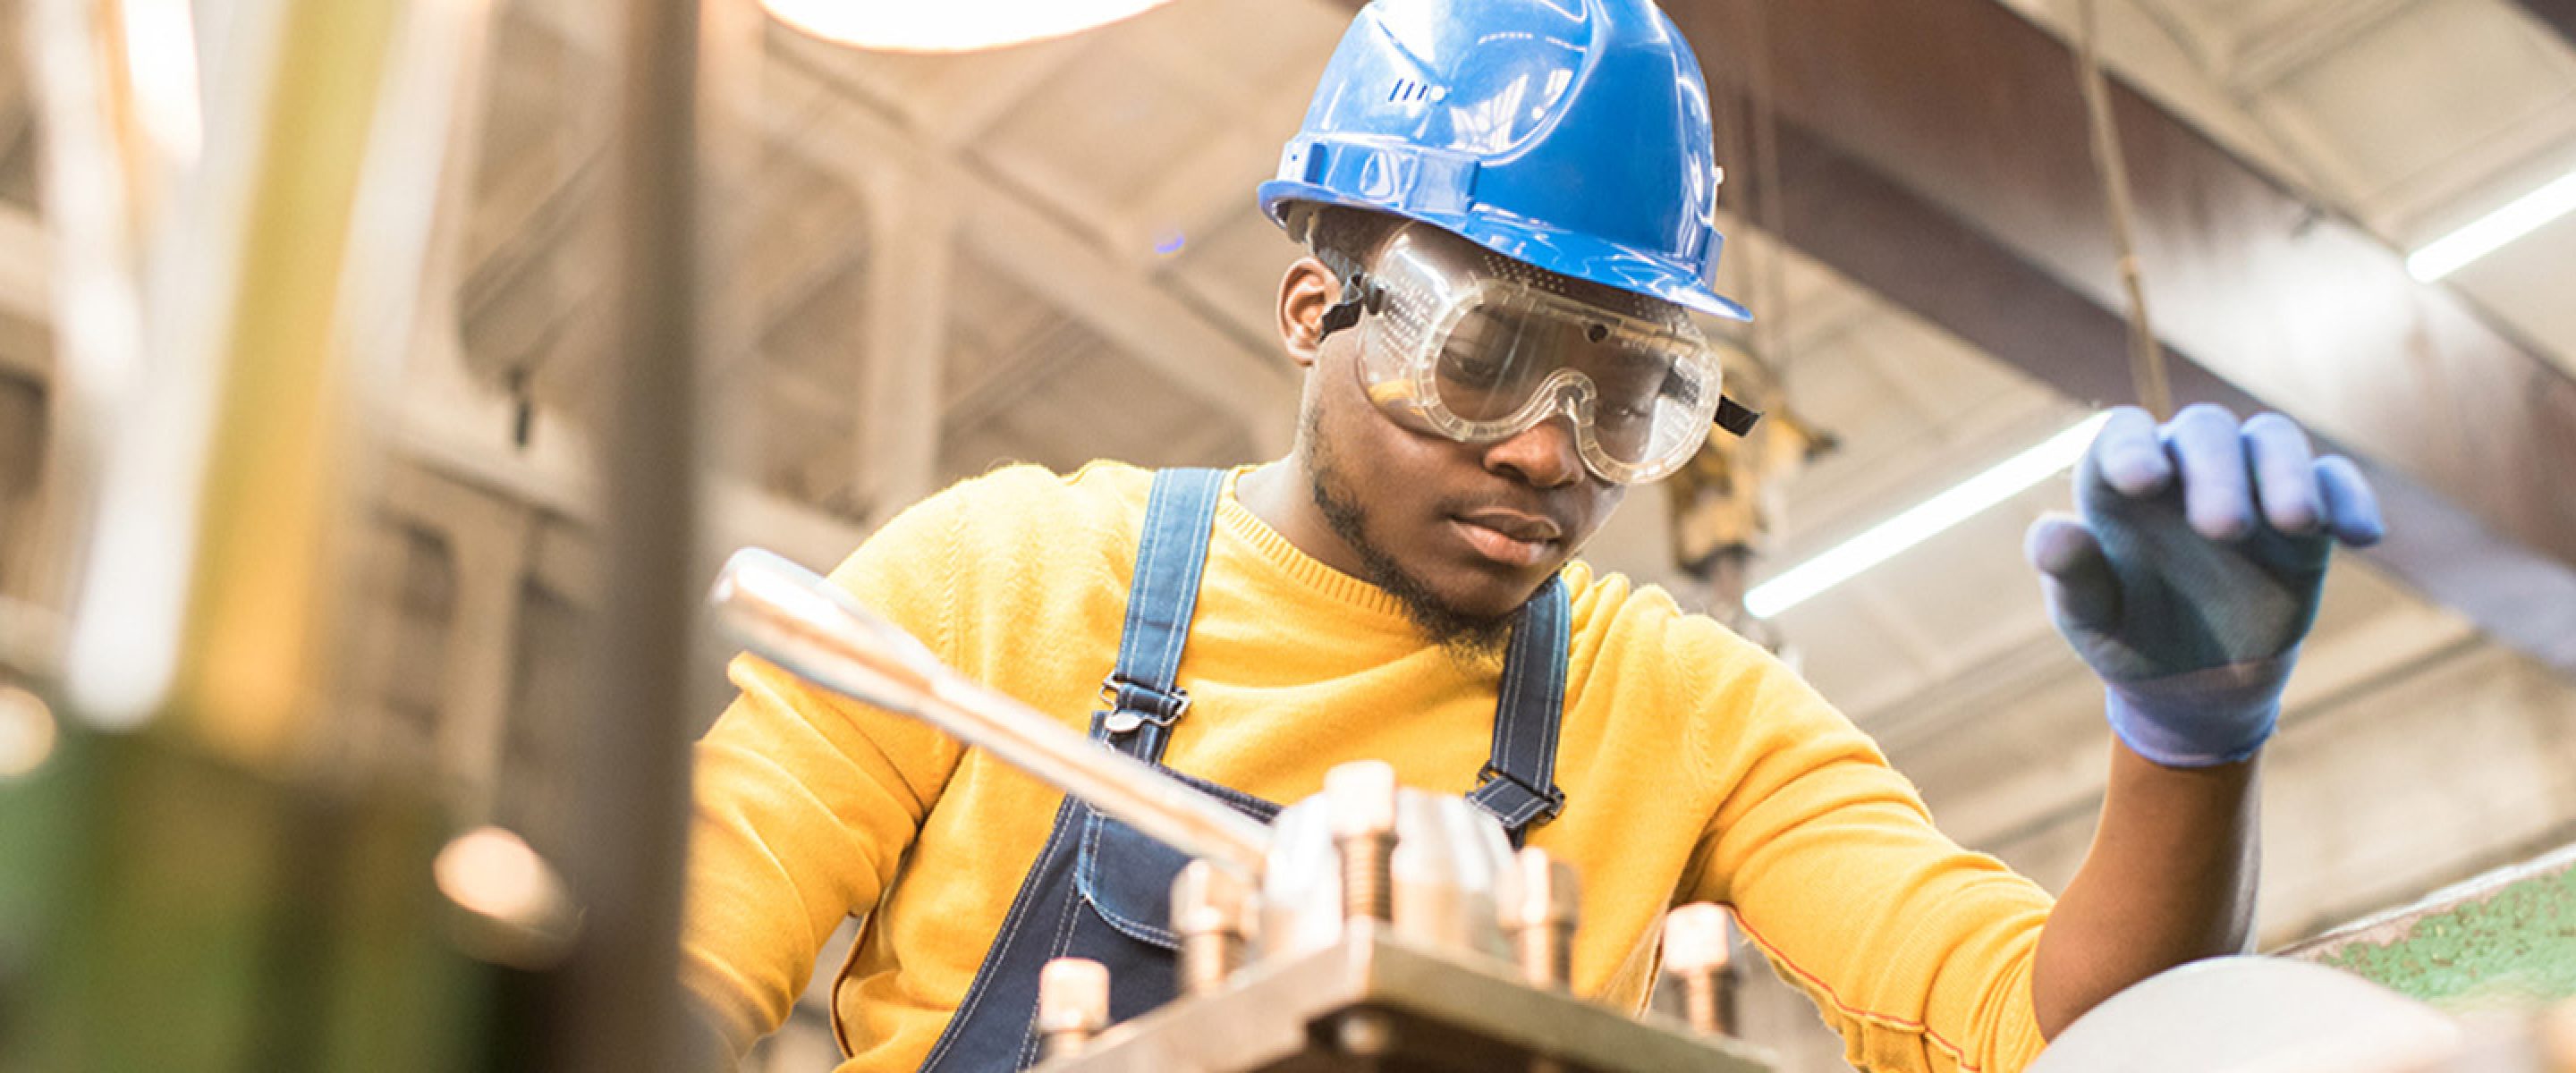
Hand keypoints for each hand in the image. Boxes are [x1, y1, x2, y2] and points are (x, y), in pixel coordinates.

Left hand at [2025, 405, 2383, 766]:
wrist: (2192, 683)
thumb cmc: (2127, 636)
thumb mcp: (2092, 619)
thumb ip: (2073, 576)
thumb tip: (2053, 534)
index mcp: (2120, 482)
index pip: (2122, 433)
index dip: (2131, 447)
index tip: (2142, 482)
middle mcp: (2186, 467)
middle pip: (2205, 431)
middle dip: (2217, 471)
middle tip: (2223, 529)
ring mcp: (2249, 483)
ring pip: (2273, 440)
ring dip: (2288, 473)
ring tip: (2296, 522)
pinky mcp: (2305, 516)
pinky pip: (2334, 484)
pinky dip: (2349, 500)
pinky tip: (2361, 537)